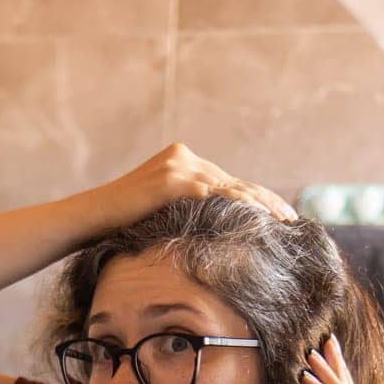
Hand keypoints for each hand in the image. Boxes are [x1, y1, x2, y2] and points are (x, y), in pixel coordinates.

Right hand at [87, 142, 297, 228]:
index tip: (279, 213)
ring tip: (284, 219)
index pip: (227, 180)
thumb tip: (213, 226)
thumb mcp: (159, 209)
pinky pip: (214, 194)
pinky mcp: (172, 180)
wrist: (91, 217)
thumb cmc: (120, 222)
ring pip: (230, 187)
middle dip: (265, 200)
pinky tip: (259, 218)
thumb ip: (185, 206)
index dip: (255, 196)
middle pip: (234, 181)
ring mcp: (178, 166)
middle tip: (291, 218)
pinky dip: (239, 205)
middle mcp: (183, 157)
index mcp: (181, 159)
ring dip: (261, 204)